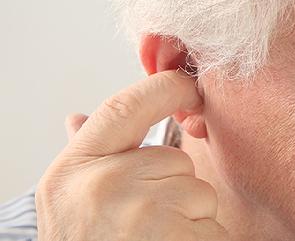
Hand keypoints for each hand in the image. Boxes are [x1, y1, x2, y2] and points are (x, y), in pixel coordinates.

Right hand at [35, 70, 227, 240]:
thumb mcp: (69, 200)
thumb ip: (85, 155)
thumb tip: (77, 118)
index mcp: (76, 169)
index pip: (124, 106)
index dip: (163, 86)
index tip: (188, 84)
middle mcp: (105, 185)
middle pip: (176, 159)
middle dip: (173, 184)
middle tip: (145, 218)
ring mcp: (141, 213)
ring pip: (198, 191)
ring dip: (187, 214)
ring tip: (154, 238)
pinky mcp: (176, 237)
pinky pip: (210, 223)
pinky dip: (201, 237)